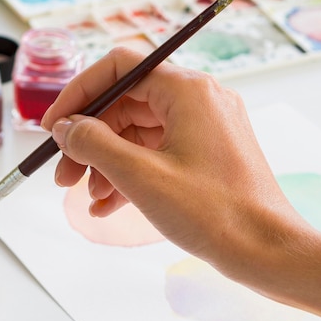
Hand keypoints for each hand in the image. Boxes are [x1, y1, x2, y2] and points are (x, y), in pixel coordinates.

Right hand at [41, 48, 308, 290]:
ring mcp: (206, 131)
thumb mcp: (141, 176)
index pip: (119, 69)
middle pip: (127, 106)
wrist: (266, 251)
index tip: (54, 127)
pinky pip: (159, 157)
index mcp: (188, 91)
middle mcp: (200, 102)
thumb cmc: (215, 213)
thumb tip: (65, 128)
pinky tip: (108, 206)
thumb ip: (94, 144)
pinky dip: (132, 177)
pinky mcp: (208, 158)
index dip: (79, 95)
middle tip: (64, 176)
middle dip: (90, 142)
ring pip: (140, 136)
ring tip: (89, 199)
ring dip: (108, 165)